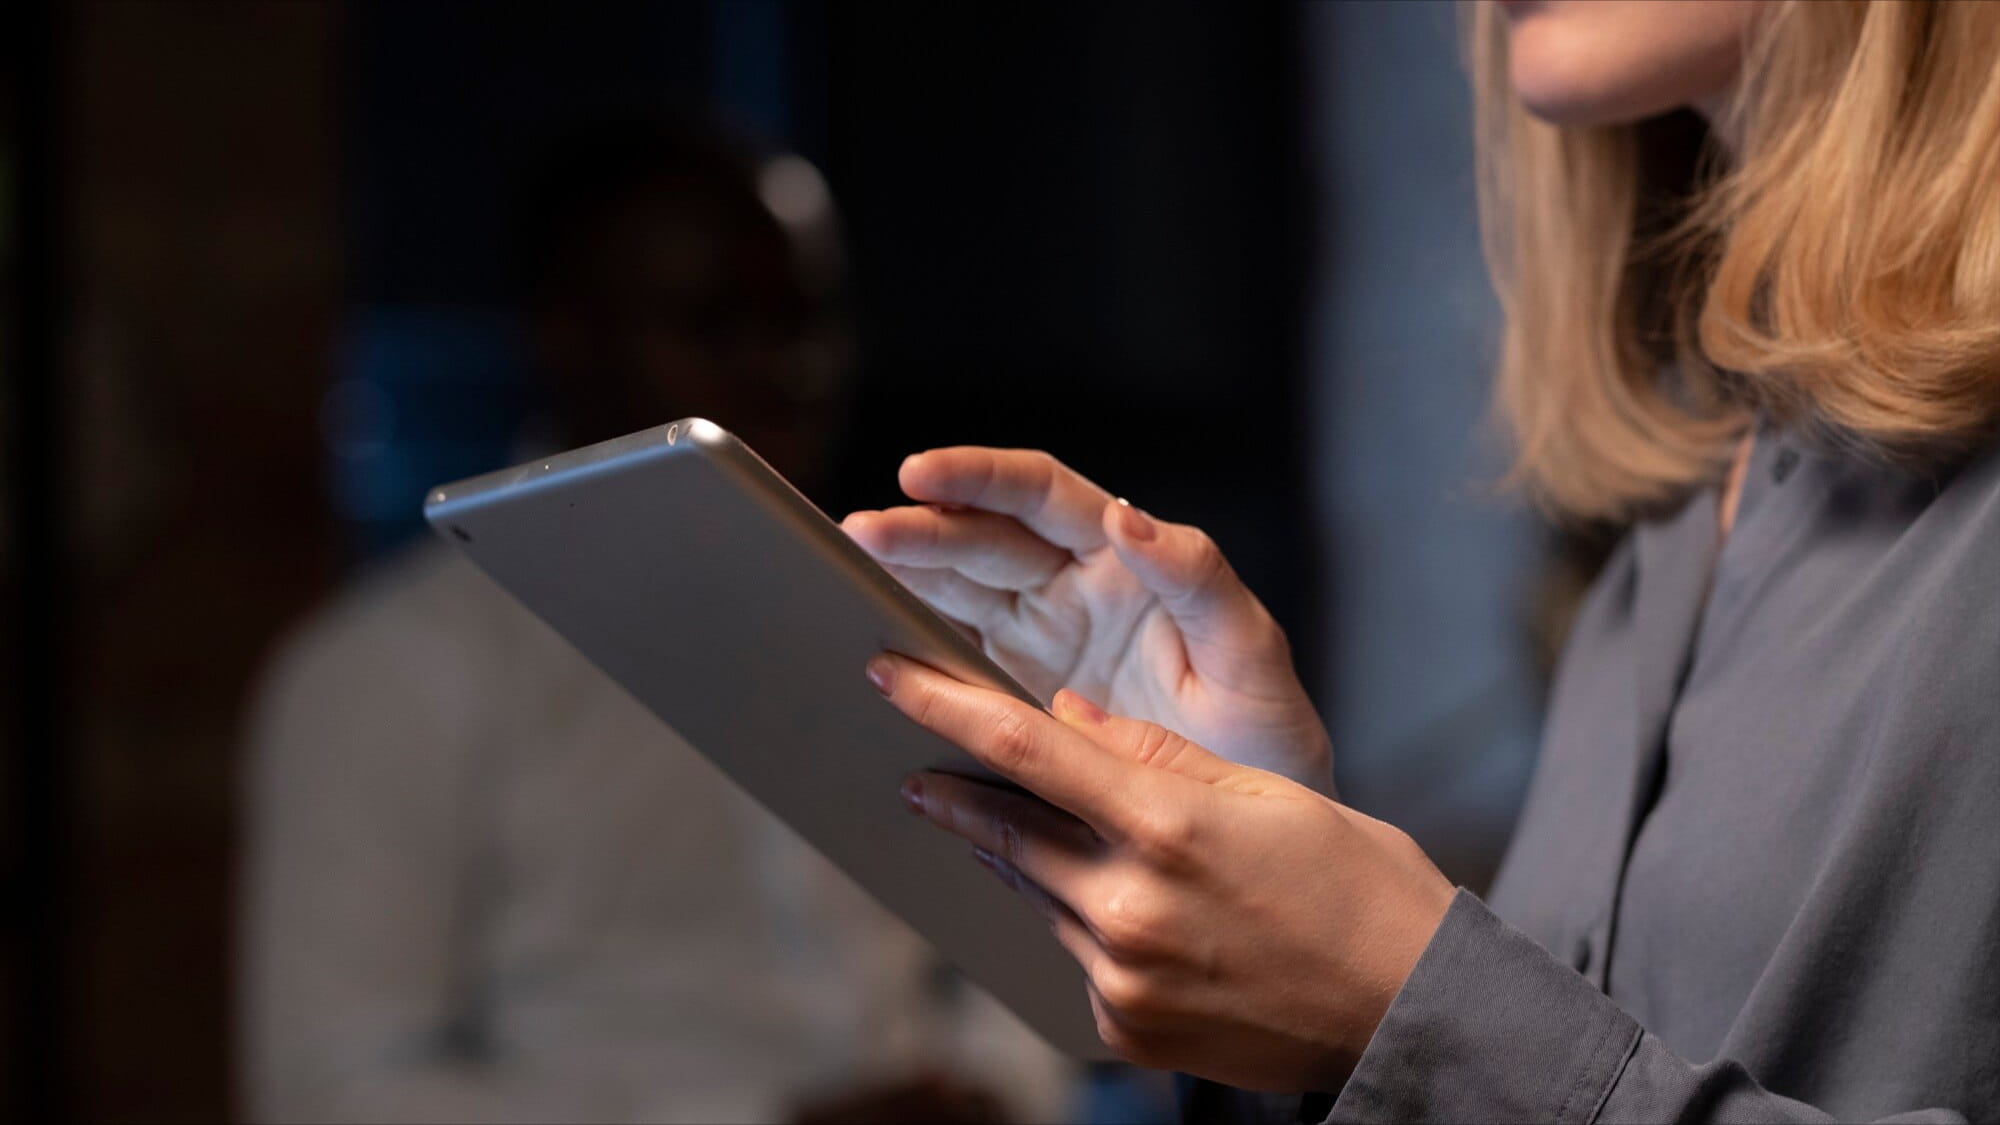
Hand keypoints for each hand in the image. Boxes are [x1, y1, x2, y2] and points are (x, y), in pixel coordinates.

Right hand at [843, 448, 1331, 791]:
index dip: (979, 478)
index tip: (922, 474)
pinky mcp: (1015, 697)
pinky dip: (910, 644)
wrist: (1256, 842)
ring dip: (899, 576)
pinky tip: (869, 641)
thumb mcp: (1252, 658)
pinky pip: (952, 656)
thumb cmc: (1267, 738)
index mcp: (1127, 562)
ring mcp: (1039, 642)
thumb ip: (1200, 583)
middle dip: (919, 530)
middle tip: (859, 537)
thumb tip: (1133, 516)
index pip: (1042, 497)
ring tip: (843, 572)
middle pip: (981, 538)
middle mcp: (1075, 588)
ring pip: (955, 589)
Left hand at [865, 653, 1454, 1092]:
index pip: (1023, 752)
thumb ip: (1155, 753)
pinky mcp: (1126, 1027)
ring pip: (1040, 896)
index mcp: (1168, 826)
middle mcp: (1131, 905)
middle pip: (1006, 831)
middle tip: (915, 772)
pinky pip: (1075, 957)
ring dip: (1021, 860)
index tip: (889, 675)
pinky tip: (1116, 912)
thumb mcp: (1267, 793)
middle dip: (953, 794)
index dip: (943, 705)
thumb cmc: (1359, 887)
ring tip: (1006, 831)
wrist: (1410, 1012)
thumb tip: (1064, 717)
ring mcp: (1124, 975)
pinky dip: (1080, 924)